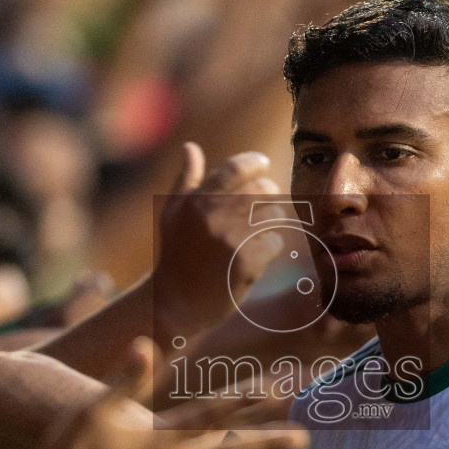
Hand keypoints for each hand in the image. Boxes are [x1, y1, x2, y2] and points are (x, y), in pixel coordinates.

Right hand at [153, 143, 290, 340]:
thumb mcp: (173, 213)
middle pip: (262, 190)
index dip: (255, 162)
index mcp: (196, 200)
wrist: (174, 302)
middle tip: (266, 204)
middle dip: (269, 194)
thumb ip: (186, 179)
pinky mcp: (246, 261)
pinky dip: (271, 247)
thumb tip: (190, 147)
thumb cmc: (176, 254)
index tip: (263, 164)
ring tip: (260, 232)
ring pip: (273, 215)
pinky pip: (275, 242)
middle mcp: (213, 215)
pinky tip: (258, 255)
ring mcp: (230, 238)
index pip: (235, 168)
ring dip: (272, 222)